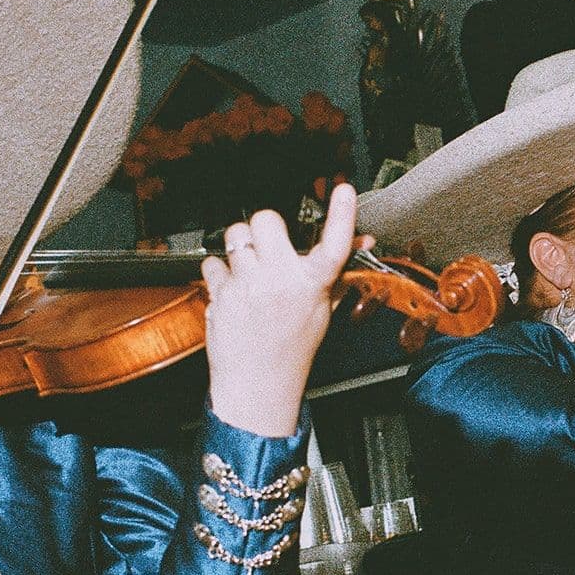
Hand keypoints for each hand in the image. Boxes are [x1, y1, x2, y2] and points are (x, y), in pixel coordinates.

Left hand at [201, 182, 359, 436]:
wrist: (257, 384)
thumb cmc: (291, 348)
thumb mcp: (321, 311)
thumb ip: (335, 274)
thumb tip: (361, 241)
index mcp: (311, 285)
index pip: (334, 244)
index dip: (342, 215)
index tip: (344, 191)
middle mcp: (280, 281)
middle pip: (266, 219)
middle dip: (265, 227)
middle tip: (268, 246)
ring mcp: (248, 286)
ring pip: (235, 235)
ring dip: (241, 247)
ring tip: (248, 268)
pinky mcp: (221, 294)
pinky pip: (213, 262)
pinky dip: (219, 272)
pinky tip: (232, 289)